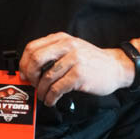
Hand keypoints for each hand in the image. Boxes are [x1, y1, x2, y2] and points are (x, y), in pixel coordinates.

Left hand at [18, 32, 132, 106]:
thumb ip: (53, 53)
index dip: (24, 63)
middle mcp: (67, 46)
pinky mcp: (79, 75)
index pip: (32, 48)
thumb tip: (29, 68)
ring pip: (46, 77)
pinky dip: (51, 97)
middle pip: (36, 59)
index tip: (24, 74)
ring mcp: (74, 60)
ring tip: (44, 96)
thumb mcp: (72, 48)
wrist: (116, 67)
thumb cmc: (92, 60)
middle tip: (32, 85)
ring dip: (42, 91)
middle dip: (30, 76)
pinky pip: (57, 88)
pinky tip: (52, 100)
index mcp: (61, 38)